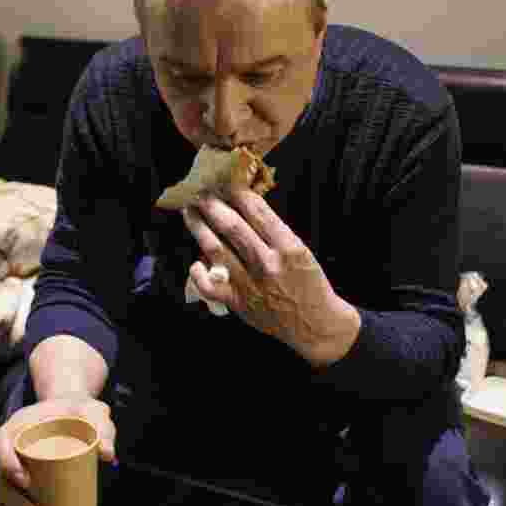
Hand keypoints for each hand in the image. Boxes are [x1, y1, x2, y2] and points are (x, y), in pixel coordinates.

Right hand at [0, 393, 115, 505]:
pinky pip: (8, 503)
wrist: (75, 413)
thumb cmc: (82, 412)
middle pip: (1, 478)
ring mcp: (14, 465)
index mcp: (20, 425)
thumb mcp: (93, 412)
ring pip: (3, 495)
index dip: (6, 462)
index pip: (0, 442)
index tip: (25, 481)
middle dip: (15, 504)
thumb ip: (102, 427)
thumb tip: (107, 455)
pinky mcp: (21, 480)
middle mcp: (11, 447)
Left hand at [182, 188, 360, 365]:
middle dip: (212, 205)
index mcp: (288, 247)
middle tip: (200, 192)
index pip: (257, 211)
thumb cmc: (309, 283)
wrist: (315, 324)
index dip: (238, 192)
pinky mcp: (238, 302)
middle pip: (231, 226)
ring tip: (190, 213)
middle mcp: (267, 263)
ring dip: (199, 228)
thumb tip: (244, 207)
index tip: (226, 181)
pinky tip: (195, 262)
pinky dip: (198, 273)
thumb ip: (274, 232)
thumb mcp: (301, 250)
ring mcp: (250, 284)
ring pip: (216, 249)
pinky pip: (210, 286)